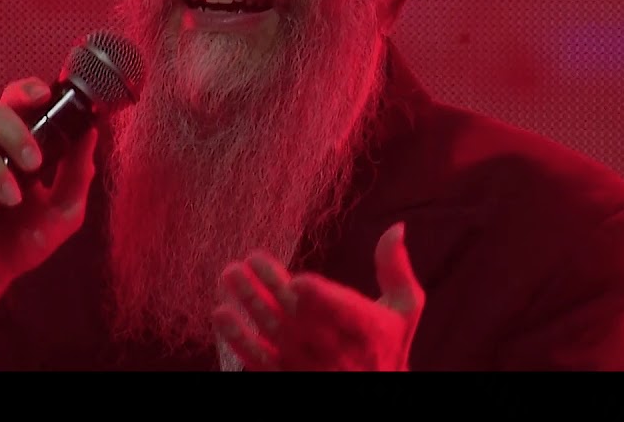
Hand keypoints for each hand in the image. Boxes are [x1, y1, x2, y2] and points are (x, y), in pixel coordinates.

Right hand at [0, 77, 98, 344]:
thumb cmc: (17, 244)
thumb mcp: (61, 214)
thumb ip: (77, 175)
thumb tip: (90, 133)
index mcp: (8, 145)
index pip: (14, 103)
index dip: (25, 91)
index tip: (42, 95)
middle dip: (16, 134)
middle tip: (34, 165)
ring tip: (9, 203)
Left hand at [212, 223, 424, 370]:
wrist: (373, 394)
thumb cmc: (386, 345)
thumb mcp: (403, 309)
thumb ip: (395, 269)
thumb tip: (395, 227)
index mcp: (365, 328)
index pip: (341, 313)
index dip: (320, 299)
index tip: (298, 280)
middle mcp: (334, 348)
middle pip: (297, 315)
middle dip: (270, 287)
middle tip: (247, 260)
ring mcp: (307, 364)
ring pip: (272, 332)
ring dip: (248, 303)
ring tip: (229, 275)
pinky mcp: (286, 375)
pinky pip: (258, 358)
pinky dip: (238, 338)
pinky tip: (220, 314)